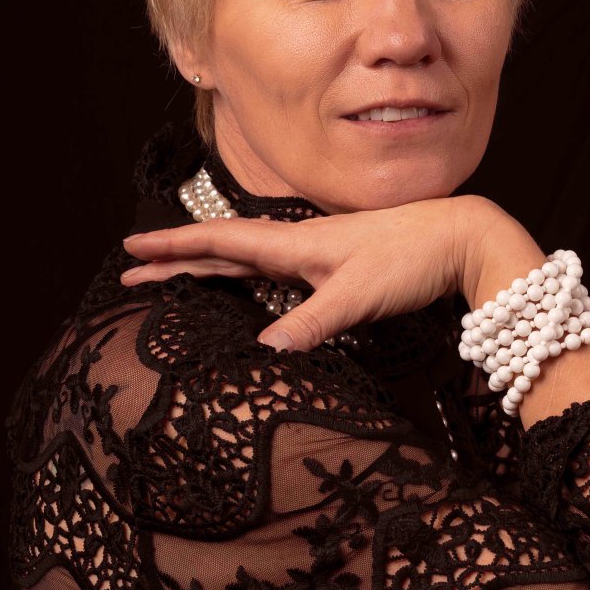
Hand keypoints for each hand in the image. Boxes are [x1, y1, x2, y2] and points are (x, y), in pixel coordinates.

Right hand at [120, 196, 490, 350]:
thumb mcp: (358, 295)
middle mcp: (298, 244)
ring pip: (246, 258)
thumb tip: (263, 352)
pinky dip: (244, 275)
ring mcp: (315, 254)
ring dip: (206, 265)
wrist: (458, 237)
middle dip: (176, 259)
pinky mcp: (334, 266)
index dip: (174, 247)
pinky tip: (244, 283)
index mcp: (294, 244)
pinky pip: (272, 269)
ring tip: (172, 273)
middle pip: (223, 250)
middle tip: (132, 269)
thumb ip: (312, 322)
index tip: (131, 250)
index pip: (220, 242)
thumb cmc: (410, 258)